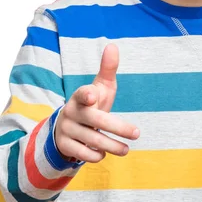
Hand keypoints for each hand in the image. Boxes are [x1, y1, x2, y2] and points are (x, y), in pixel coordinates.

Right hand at [54, 43, 139, 162]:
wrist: (69, 124)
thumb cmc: (92, 102)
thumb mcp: (100, 86)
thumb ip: (108, 68)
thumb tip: (113, 46)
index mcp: (81, 96)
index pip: (82, 93)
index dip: (87, 94)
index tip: (93, 95)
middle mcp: (71, 112)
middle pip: (97, 121)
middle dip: (119, 128)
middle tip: (137, 133)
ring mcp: (67, 129)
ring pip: (93, 140)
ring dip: (113, 146)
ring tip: (126, 149)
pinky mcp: (64, 145)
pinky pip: (83, 154)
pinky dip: (97, 155)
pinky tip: (105, 153)